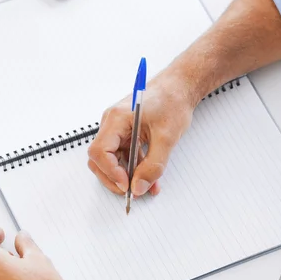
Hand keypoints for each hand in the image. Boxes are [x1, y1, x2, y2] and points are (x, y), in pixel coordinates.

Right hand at [88, 73, 195, 196]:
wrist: (180, 87)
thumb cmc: (173, 102)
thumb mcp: (167, 138)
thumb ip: (153, 165)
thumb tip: (138, 188)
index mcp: (117, 118)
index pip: (100, 151)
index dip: (111, 172)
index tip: (127, 185)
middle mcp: (112, 123)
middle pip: (100, 158)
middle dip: (114, 178)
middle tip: (132, 192)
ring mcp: (118, 128)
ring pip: (112, 159)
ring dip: (126, 176)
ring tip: (145, 188)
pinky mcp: (126, 133)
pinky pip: (124, 155)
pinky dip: (134, 169)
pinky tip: (149, 179)